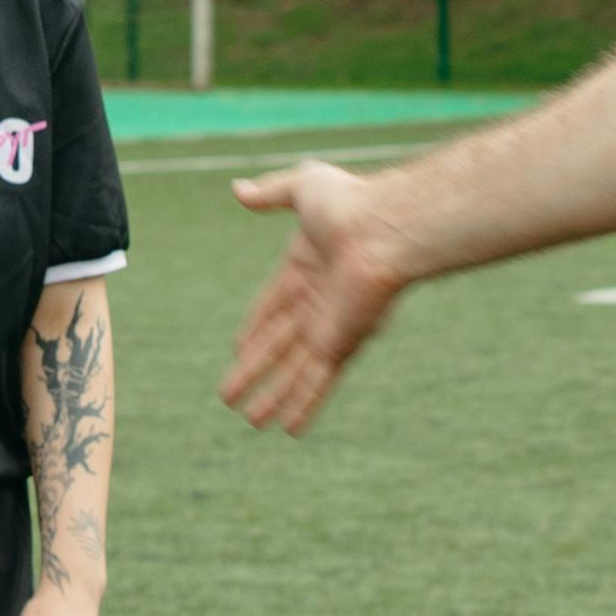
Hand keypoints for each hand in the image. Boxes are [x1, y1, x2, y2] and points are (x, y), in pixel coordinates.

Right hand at [217, 161, 411, 434]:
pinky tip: (290, 429)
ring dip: (273, 397)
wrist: (385, 227)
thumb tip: (238, 190)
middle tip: (230, 395)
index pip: (272, 306)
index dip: (255, 328)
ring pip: (293, 371)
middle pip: (277, 345)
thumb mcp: (303, 185)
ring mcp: (329, 326)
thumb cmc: (350, 202)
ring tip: (253, 422)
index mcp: (305, 267)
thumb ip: (270, 192)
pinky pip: (317, 381)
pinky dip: (304, 405)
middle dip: (254, 371)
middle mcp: (317, 302)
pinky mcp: (340, 344)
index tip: (238, 350)